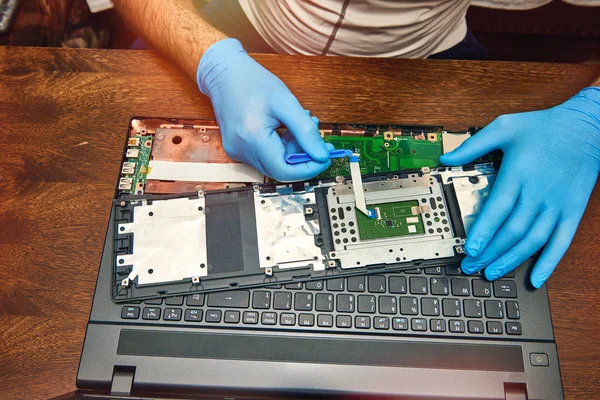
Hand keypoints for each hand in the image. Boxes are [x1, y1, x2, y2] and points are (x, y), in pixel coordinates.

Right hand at [197, 39, 330, 181]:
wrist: (224, 73)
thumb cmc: (253, 82)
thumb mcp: (286, 102)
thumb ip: (306, 131)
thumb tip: (322, 156)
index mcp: (253, 138)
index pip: (285, 171)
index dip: (309, 168)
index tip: (325, 158)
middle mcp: (241, 150)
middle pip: (280, 169)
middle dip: (303, 158)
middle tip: (321, 142)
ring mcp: (237, 152)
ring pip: (274, 163)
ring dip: (293, 150)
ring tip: (305, 125)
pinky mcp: (237, 149)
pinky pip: (265, 156)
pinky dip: (281, 147)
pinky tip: (288, 129)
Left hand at [440, 87, 599, 287]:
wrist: (588, 126)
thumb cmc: (545, 126)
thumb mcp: (505, 126)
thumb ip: (473, 145)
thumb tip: (445, 157)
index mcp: (519, 174)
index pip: (498, 209)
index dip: (483, 232)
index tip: (469, 249)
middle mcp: (538, 193)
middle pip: (511, 231)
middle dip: (489, 252)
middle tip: (471, 266)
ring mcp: (557, 205)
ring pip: (533, 240)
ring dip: (511, 260)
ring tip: (492, 273)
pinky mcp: (573, 211)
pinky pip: (562, 242)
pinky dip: (550, 262)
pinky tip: (536, 278)